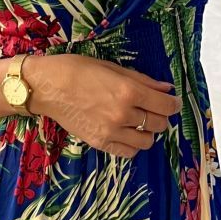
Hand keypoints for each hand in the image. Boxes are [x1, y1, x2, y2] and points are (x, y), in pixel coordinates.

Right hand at [23, 52, 181, 158]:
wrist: (46, 87)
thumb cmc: (77, 70)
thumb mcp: (112, 68)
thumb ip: (142, 80)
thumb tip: (166, 89)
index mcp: (129, 91)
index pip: (166, 106)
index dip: (174, 104)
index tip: (173, 102)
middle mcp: (123, 114)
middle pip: (159, 124)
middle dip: (162, 116)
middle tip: (154, 109)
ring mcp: (112, 131)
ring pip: (147, 141)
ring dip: (148, 132)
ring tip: (139, 122)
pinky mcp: (100, 143)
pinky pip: (129, 152)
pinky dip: (133, 145)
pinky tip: (127, 134)